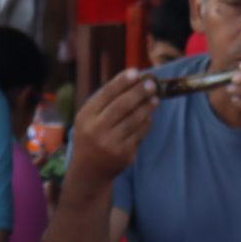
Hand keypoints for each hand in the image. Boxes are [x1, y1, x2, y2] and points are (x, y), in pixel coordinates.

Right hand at [69, 69, 158, 184]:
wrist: (89, 169)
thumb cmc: (90, 136)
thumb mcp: (88, 119)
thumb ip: (105, 102)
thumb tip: (131, 81)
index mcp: (85, 117)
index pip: (105, 95)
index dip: (121, 82)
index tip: (136, 72)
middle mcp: (96, 129)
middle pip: (122, 106)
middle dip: (139, 92)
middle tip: (151, 84)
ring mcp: (111, 143)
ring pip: (135, 119)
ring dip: (147, 106)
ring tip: (155, 97)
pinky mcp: (125, 153)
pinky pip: (140, 133)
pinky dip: (146, 122)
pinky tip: (149, 115)